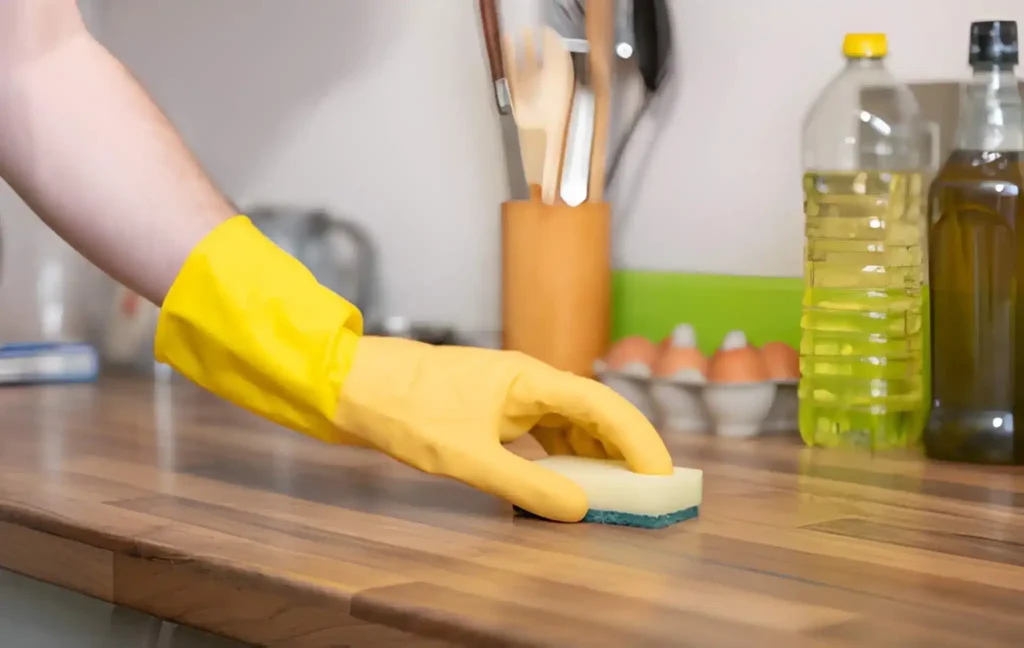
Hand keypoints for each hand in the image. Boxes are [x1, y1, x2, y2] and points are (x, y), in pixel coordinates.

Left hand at [335, 336, 672, 520]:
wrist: (353, 387)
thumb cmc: (407, 411)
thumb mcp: (467, 456)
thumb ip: (525, 484)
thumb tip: (578, 507)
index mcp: (530, 378)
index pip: (602, 404)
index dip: (637, 439)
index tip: (661, 475)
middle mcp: (528, 381)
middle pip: (593, 412)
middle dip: (623, 449)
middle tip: (647, 490)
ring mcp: (510, 394)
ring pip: (569, 424)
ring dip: (594, 455)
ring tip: (615, 491)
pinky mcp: (493, 410)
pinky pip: (543, 433)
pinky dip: (561, 457)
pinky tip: (566, 481)